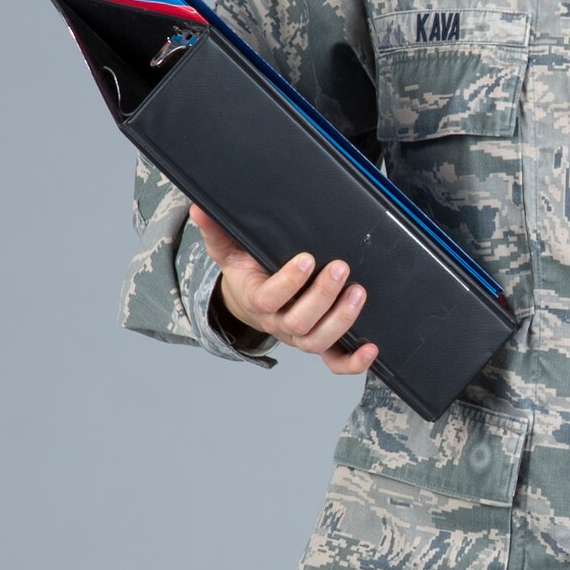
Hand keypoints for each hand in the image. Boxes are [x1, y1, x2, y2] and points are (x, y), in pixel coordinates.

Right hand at [188, 203, 378, 376]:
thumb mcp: (229, 251)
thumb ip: (216, 231)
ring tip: (358, 293)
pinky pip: (334, 361)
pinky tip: (371, 348)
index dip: (289, 283)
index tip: (308, 259)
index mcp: (257, 301)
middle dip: (322, 297)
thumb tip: (198, 208)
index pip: (269, 299)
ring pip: (318, 341)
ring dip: (341, 320)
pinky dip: (353, 361)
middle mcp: (279, 324)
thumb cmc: (247, 273)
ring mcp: (300, 336)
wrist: (251, 302)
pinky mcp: (320, 343)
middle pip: (298, 323)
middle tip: (341, 269)